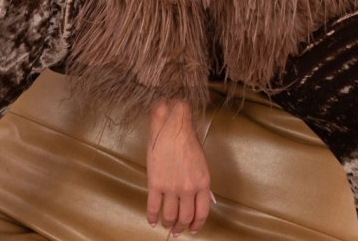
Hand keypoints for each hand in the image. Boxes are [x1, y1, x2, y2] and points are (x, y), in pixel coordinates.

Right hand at [146, 99, 213, 235]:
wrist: (172, 126)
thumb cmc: (188, 140)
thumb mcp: (202, 163)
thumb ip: (202, 183)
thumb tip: (205, 199)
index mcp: (203, 182)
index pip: (202, 212)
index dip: (197, 224)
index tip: (193, 230)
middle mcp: (188, 188)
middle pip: (185, 217)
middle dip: (181, 227)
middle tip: (177, 230)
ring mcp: (171, 188)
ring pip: (170, 216)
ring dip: (168, 223)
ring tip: (165, 224)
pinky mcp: (155, 184)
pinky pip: (153, 207)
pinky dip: (152, 217)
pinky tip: (152, 220)